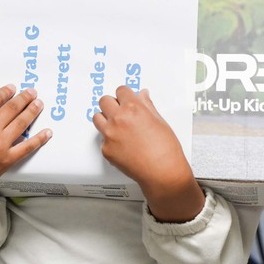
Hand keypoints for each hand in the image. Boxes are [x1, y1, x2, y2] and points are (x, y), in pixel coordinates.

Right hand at [0, 83, 50, 224]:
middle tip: (32, 92)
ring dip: (33, 111)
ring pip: (22, 123)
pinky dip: (39, 139)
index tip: (12, 88)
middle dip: (24, 97)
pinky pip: (27, 147)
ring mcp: (1, 145)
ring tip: (39, 104)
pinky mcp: (8, 159)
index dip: (6, 91)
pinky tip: (47, 132)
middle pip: (12, 108)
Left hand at [93, 86, 204, 222]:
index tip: (126, 99)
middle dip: (112, 104)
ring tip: (118, 127)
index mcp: (133, 108)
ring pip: (97, 118)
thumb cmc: (166, 149)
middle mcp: (118, 119)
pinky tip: (122, 145)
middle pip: (104, 101)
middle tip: (121, 112)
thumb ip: (147, 106)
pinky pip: (102, 138)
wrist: (162, 172)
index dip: (125, 95)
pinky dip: (110, 140)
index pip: (120, 91)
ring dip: (106, 119)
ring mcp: (110, 134)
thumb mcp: (160, 121)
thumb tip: (142, 95)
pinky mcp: (106, 149)